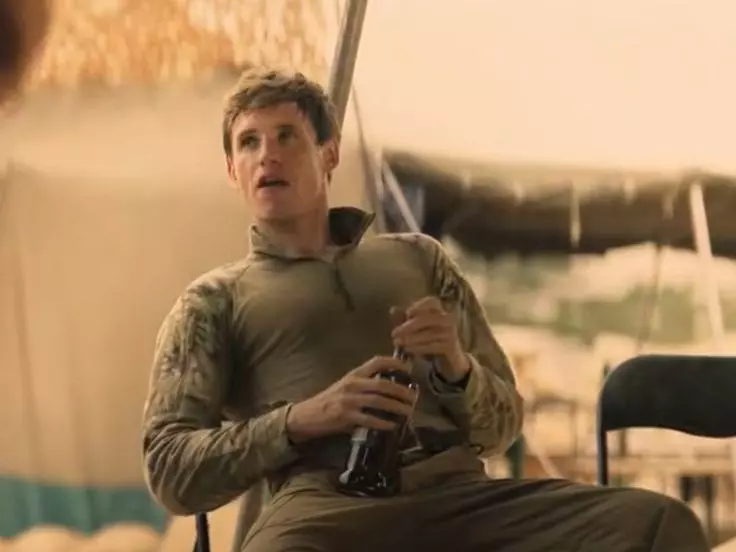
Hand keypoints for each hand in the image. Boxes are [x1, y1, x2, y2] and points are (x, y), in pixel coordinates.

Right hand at [286, 356, 417, 443]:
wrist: (308, 415)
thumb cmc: (329, 400)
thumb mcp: (346, 386)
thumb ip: (365, 384)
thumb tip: (391, 387)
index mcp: (354, 375)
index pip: (376, 362)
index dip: (394, 363)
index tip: (409, 368)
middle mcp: (352, 385)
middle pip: (382, 384)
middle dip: (401, 390)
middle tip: (414, 396)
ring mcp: (348, 401)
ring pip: (378, 401)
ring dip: (396, 407)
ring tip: (409, 411)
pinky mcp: (345, 417)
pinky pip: (369, 419)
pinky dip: (383, 423)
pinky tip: (393, 425)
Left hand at [391, 297, 469, 381]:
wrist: (447, 358)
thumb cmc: (428, 339)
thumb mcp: (414, 328)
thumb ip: (403, 319)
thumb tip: (393, 310)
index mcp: (438, 310)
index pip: (432, 302)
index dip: (419, 306)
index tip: (407, 314)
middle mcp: (447, 319)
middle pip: (428, 318)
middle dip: (409, 326)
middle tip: (395, 333)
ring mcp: (451, 332)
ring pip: (429, 334)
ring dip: (412, 338)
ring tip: (398, 343)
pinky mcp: (451, 346)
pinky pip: (433, 346)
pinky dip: (419, 348)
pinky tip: (408, 350)